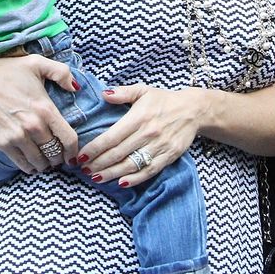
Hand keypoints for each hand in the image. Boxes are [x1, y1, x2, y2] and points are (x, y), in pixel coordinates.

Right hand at [0, 53, 79, 172]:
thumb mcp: (39, 63)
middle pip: (55, 153)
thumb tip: (76, 87)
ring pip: (39, 161)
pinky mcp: (2, 142)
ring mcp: (17, 136)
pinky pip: (21, 163)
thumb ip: (62, 73)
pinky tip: (32, 164)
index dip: (74, 150)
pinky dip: (29, 167)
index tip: (73, 155)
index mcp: (46, 109)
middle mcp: (33, 126)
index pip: (68, 139)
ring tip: (47, 161)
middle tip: (60, 157)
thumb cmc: (8, 70)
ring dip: (45, 164)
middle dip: (60, 157)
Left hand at [76, 84, 206, 187]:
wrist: (193, 110)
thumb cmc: (164, 100)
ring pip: (131, 165)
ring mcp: (159, 146)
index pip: (111, 137)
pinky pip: (149, 171)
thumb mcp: (143, 90)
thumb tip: (104, 94)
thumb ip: (123, 93)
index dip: (94, 148)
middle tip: (84, 170)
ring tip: (96, 178)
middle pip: (118, 154)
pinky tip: (121, 183)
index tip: (81, 156)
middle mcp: (148, 133)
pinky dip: (134, 179)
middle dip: (98, 164)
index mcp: (139, 117)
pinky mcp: (169, 156)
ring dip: (111, 174)